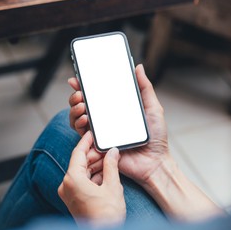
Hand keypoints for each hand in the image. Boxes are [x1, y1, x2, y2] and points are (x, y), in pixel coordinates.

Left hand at [58, 131, 125, 227]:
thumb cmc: (106, 215)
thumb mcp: (112, 186)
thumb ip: (111, 166)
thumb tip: (112, 152)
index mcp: (72, 179)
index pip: (77, 153)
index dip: (86, 141)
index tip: (92, 133)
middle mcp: (66, 185)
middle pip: (79, 163)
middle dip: (93, 155)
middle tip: (106, 147)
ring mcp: (68, 194)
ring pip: (80, 173)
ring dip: (94, 166)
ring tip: (108, 159)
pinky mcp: (73, 200)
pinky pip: (81, 182)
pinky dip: (91, 176)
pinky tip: (104, 173)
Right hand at [68, 64, 168, 185]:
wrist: (154, 162)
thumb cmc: (156, 138)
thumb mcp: (152, 108)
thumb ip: (145, 88)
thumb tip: (138, 67)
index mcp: (114, 110)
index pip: (95, 95)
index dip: (83, 86)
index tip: (77, 79)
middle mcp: (104, 120)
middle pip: (82, 105)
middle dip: (75, 96)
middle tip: (80, 93)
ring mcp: (99, 132)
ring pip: (77, 118)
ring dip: (74, 109)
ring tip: (82, 104)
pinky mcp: (96, 145)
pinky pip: (81, 133)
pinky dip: (79, 124)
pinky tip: (85, 118)